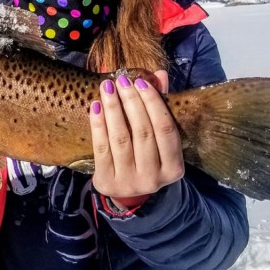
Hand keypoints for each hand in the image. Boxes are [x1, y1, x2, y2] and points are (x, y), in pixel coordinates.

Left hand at [89, 70, 183, 206]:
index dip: (153, 103)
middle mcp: (153, 178)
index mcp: (174, 168)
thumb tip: (158, 74)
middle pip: (143, 132)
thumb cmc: (147, 158)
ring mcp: (129, 182)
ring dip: (113, 109)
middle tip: (121, 81)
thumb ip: (160, 107)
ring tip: (106, 88)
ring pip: (121, 139)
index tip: (140, 82)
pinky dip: (98, 125)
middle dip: (131, 102)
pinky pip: (101, 148)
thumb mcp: (158, 139)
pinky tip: (95, 106)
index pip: (165, 129)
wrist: (128, 194)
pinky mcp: (107, 182)